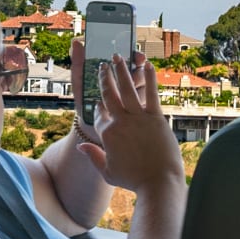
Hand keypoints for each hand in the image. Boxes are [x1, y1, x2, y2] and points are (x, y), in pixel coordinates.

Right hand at [75, 53, 182, 193]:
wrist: (158, 182)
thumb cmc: (134, 180)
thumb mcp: (108, 172)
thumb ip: (93, 157)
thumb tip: (80, 147)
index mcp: (107, 134)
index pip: (99, 115)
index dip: (98, 107)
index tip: (98, 100)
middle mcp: (120, 122)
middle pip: (108, 94)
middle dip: (104, 78)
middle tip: (102, 66)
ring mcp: (138, 118)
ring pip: (126, 88)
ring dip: (121, 70)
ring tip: (117, 56)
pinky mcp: (156, 117)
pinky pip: (151, 93)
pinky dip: (149, 78)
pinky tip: (147, 65)